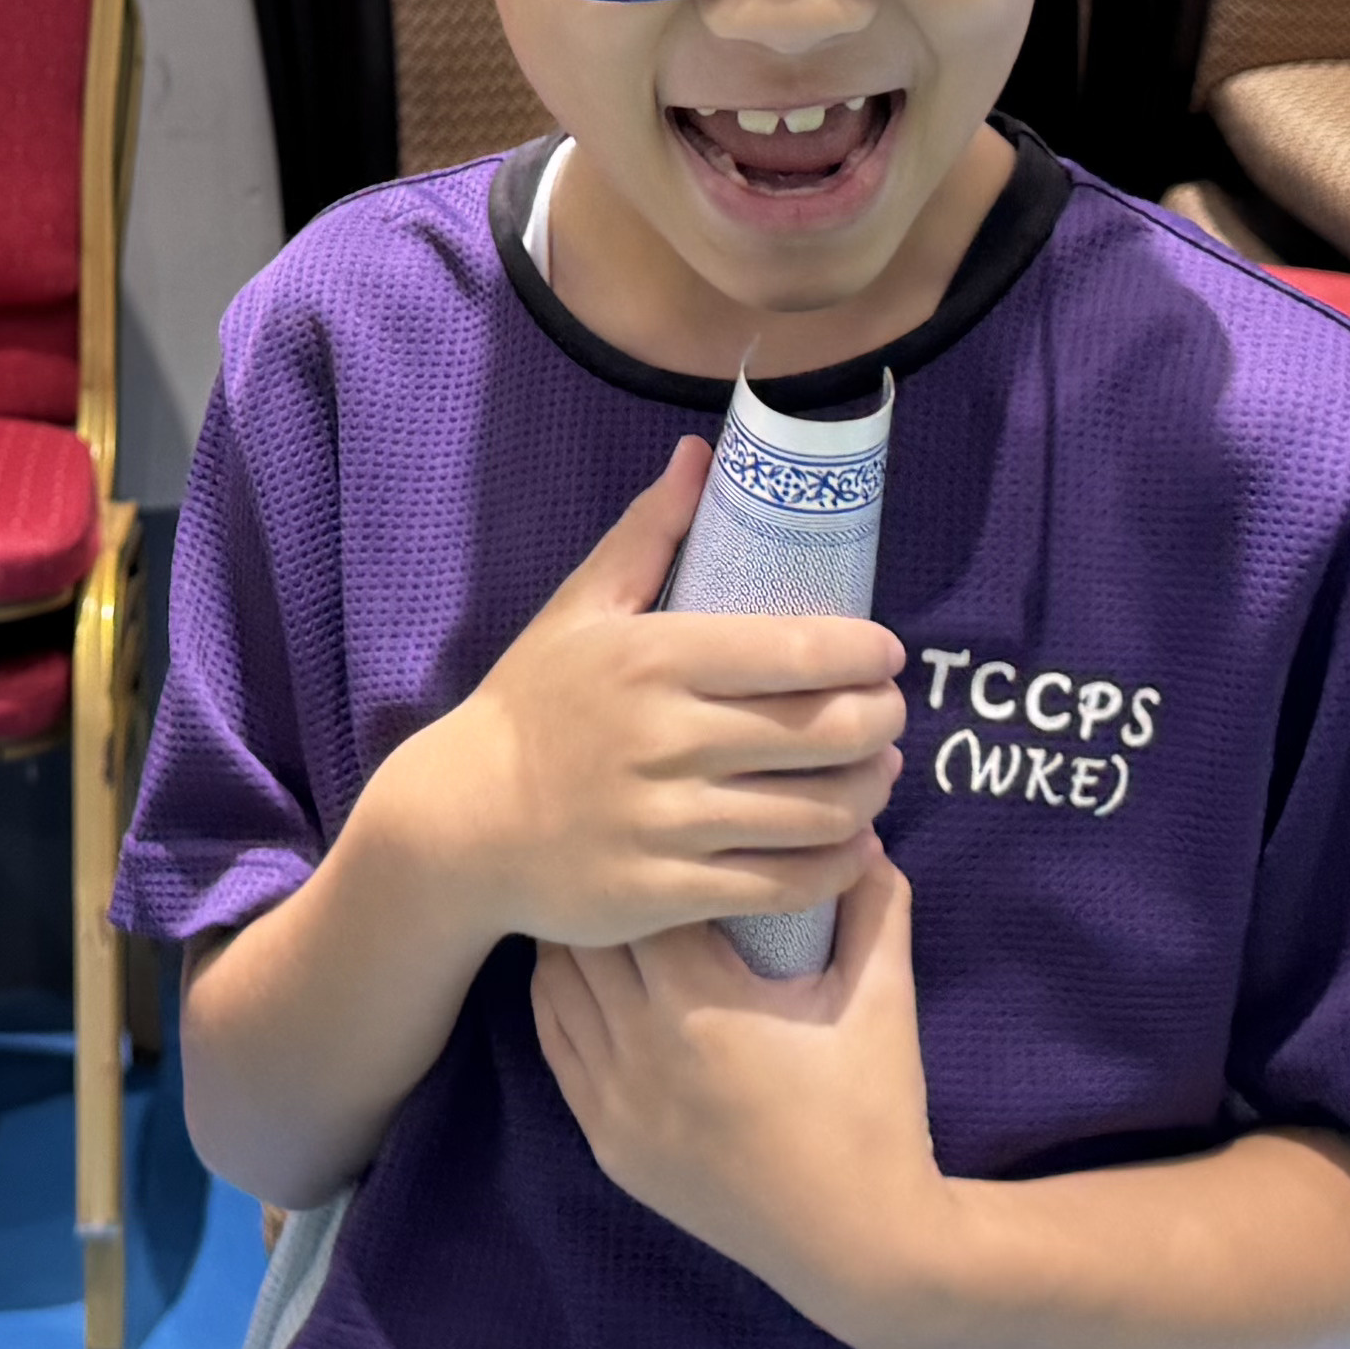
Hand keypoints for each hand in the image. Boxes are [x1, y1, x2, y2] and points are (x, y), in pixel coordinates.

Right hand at [359, 441, 908, 954]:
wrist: (460, 822)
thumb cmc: (530, 706)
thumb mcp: (577, 610)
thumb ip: (648, 534)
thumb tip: (701, 454)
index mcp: (652, 657)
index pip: (797, 651)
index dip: (865, 653)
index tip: (886, 654)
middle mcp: (666, 738)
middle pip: (826, 731)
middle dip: (882, 721)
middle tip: (890, 715)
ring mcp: (667, 823)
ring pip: (818, 811)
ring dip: (870, 792)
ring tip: (877, 776)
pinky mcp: (667, 894)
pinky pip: (785, 884)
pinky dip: (837, 866)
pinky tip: (852, 847)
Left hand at [529, 852, 942, 1338]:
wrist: (858, 1245)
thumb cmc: (875, 1115)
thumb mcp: (884, 1001)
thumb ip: (876, 907)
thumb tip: (862, 834)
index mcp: (700, 1005)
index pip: (641, 898)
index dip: (651, 861)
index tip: (665, 835)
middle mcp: (638, 1051)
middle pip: (582, 937)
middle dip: (605, 896)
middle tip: (620, 858)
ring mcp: (614, 1106)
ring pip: (553, 993)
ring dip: (573, 946)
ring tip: (598, 909)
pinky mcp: (609, 1148)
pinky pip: (558, 1053)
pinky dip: (562, 1007)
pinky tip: (585, 980)